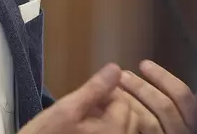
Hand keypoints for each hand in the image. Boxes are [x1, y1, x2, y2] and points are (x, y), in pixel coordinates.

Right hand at [19, 64, 136, 133]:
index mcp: (113, 131)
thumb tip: (116, 69)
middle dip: (113, 104)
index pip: (124, 101)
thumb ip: (94, 89)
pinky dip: (107, 128)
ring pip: (125, 129)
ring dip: (111, 117)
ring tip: (87, 116)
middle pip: (131, 117)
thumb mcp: (66, 109)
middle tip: (87, 103)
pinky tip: (86, 128)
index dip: (108, 91)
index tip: (88, 91)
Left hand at [119, 60, 196, 133]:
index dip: (165, 78)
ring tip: (113, 89)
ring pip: (150, 121)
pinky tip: (110, 108)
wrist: (114, 129)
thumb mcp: (160, 109)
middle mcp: (181, 132)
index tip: (143, 64)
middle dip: (142, 87)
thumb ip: (160, 97)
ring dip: (129, 100)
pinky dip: (123, 119)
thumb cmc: (149, 123)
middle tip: (122, 75)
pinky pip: (136, 132)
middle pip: (166, 107)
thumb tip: (152, 72)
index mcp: (188, 120)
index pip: (184, 97)